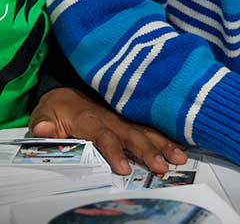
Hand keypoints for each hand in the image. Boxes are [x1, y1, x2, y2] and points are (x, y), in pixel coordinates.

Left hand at [28, 88, 186, 174]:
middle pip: (132, 135)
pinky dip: (165, 136)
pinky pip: (149, 127)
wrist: (68, 90)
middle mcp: (111, 118)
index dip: (114, 151)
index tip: (123, 168)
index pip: (103, 136)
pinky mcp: (130, 119)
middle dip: (149, 150)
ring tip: (179, 157)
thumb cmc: (57, 107)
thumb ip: (43, 123)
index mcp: (89, 119)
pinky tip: (179, 145)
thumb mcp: (43, 113)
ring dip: (163, 144)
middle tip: (163, 166)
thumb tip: (41, 129)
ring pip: (145, 131)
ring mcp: (123, 118)